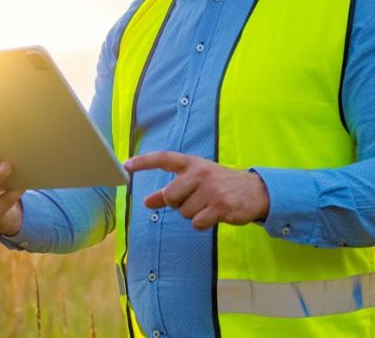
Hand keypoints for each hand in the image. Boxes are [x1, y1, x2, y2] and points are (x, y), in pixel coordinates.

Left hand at [124, 151, 268, 230]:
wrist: (256, 191)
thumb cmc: (220, 185)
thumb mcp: (196, 182)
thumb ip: (170, 190)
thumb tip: (147, 202)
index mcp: (193, 164)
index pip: (164, 158)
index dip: (144, 162)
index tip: (126, 165)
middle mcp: (201, 173)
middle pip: (170, 196)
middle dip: (177, 204)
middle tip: (193, 201)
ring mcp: (211, 189)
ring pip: (183, 212)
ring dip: (193, 214)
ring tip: (208, 206)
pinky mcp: (221, 206)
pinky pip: (197, 223)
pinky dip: (202, 224)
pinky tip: (214, 215)